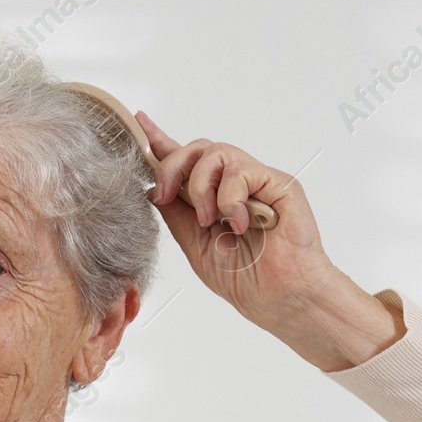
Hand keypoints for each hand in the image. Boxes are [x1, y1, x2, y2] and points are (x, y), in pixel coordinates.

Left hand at [136, 111, 403, 370]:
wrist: (281, 299)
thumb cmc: (247, 279)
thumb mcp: (195, 246)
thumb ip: (176, 215)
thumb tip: (152, 188)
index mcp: (215, 198)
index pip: (187, 162)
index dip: (163, 141)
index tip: (141, 122)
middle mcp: (236, 185)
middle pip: (198, 148)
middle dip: (172, 167)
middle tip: (165, 195)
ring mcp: (258, 182)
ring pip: (216, 153)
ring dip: (201, 188)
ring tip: (210, 221)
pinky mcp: (279, 183)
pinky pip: (241, 171)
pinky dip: (230, 199)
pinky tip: (240, 224)